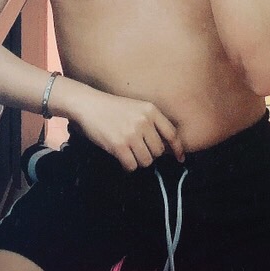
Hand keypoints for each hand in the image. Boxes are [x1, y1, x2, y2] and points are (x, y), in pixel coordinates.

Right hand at [67, 87, 184, 170]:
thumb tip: (167, 147)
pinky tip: (121, 156)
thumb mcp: (137, 107)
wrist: (89, 105)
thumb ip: (151, 122)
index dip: (177, 149)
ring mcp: (131, 134)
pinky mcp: (119, 145)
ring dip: (138, 160)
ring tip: (128, 151)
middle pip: (158, 151)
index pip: (172, 134)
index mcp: (151, 110)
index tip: (180, 159)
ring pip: (147, 161)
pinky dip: (127, 165)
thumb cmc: (113, 108)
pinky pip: (132, 166)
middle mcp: (144, 121)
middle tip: (138, 149)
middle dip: (150, 154)